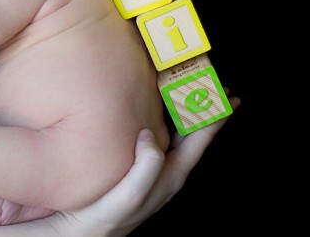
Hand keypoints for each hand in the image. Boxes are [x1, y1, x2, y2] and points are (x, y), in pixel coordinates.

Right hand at [47, 97, 238, 236]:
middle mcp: (167, 172)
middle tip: (216, 86)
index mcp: (171, 176)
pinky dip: (165, 119)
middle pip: (194, 135)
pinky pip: (159, 137)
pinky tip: (157, 110)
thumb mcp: (131, 195)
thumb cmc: (104, 217)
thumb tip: (150, 134)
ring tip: (193, 91)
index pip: (200, 141)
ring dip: (187, 113)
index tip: (230, 98)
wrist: (79, 231)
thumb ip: (146, 167)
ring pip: (178, 135)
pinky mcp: (137, 167)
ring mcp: (153, 170)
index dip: (216, 119)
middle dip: (207, 111)